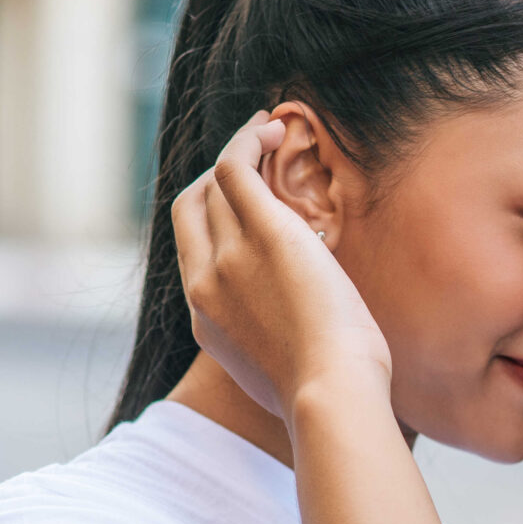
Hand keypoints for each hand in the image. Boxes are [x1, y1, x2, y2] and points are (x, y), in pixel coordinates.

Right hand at [171, 112, 392, 420]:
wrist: (330, 395)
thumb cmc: (327, 394)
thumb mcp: (280, 373)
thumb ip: (273, 347)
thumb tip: (298, 343)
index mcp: (206, 318)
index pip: (193, 249)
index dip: (213, 215)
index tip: (244, 200)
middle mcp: (205, 282)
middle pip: (193, 206)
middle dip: (216, 175)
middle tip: (254, 156)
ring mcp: (227, 255)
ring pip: (214, 182)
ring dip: (240, 147)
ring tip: (271, 129)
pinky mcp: (263, 231)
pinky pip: (237, 166)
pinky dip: (249, 140)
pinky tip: (276, 128)